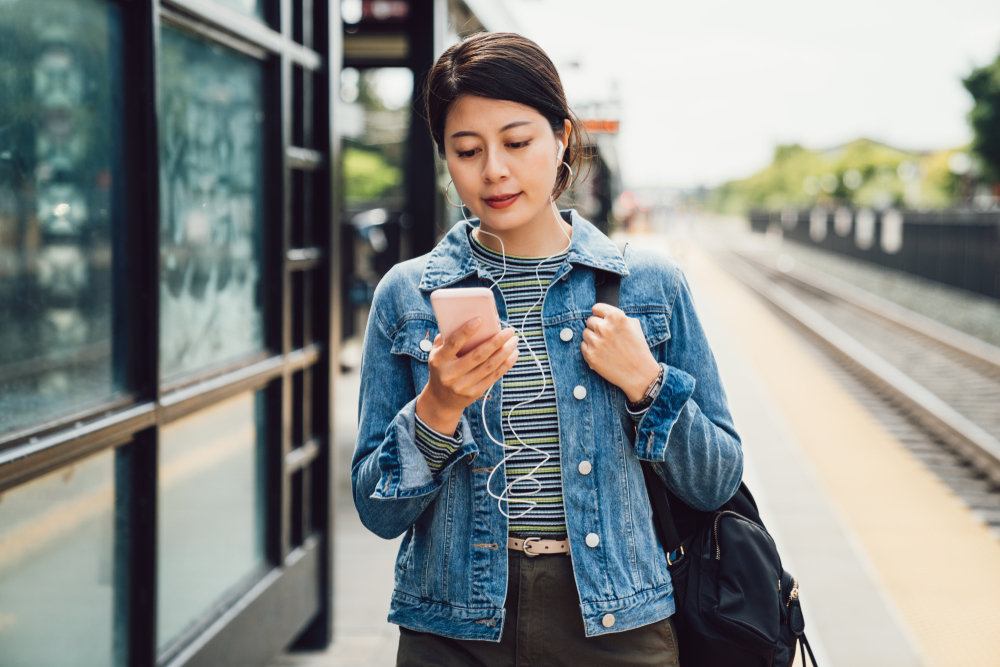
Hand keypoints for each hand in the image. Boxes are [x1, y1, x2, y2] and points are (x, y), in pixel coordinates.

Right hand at [416, 319, 518, 434]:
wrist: (441, 400)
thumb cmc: (442, 368)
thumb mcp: (437, 353)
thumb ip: (447, 338)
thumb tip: (466, 319)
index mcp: (439, 360)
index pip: (454, 344)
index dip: (466, 331)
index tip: (480, 319)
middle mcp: (450, 374)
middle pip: (477, 356)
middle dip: (495, 342)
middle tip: (509, 331)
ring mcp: (463, 385)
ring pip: (489, 366)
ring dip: (505, 352)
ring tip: (514, 340)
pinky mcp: (474, 393)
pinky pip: (493, 376)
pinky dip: (506, 364)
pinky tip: (513, 354)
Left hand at [581, 303, 660, 402]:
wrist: (639, 374)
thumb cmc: (638, 349)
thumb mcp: (634, 326)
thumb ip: (618, 317)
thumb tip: (603, 314)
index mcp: (616, 317)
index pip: (596, 308)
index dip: (600, 314)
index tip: (602, 320)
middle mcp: (604, 328)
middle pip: (590, 321)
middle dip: (597, 327)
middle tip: (606, 337)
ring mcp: (596, 341)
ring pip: (585, 333)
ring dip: (593, 338)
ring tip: (605, 346)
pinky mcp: (590, 355)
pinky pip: (583, 345)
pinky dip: (590, 349)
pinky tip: (602, 354)